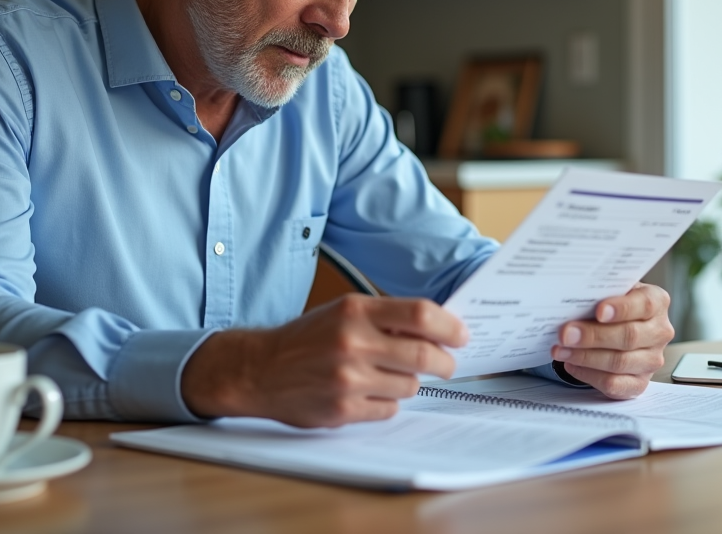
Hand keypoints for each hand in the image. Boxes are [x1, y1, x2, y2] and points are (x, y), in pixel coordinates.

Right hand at [180, 295, 468, 426]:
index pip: (420, 314)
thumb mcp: (342, 313)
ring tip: (390, 376)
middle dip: (444, 362)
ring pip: (410, 386)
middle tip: (447, 364)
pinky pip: (388, 409)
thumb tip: (437, 327)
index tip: (461, 335)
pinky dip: (387, 403)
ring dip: (409, 383)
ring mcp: (348, 378)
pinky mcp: (343, 409)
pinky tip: (369, 393)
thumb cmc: (306, 339)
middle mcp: (353, 342)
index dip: (449, 326)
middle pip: (423, 354)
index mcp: (355, 311)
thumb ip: (385, 317)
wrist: (260, 369)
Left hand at [551, 283, 672, 399]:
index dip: (622, 308)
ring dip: (585, 357)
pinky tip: (571, 364)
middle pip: (629, 336)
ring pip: (619, 362)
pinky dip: (589, 375)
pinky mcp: (639, 382)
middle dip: (593, 336)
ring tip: (561, 350)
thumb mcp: (610, 291)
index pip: (645, 304)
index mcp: (657, 302)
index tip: (599, 311)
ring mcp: (652, 360)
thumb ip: (600, 293)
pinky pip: (614, 384)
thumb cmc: (611, 304)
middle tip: (566, 333)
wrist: (617, 325)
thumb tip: (572, 301)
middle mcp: (659, 332)